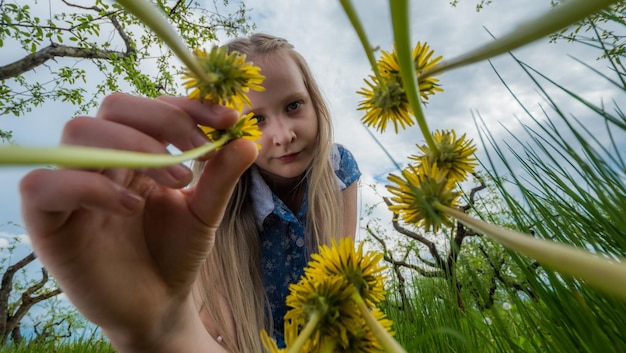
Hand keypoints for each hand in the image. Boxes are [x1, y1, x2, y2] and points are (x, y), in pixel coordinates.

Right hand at [19, 93, 256, 351]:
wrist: (157, 306)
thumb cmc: (176, 253)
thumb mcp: (204, 212)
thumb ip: (221, 177)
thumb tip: (249, 141)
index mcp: (136, 151)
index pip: (153, 105)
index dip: (190, 105)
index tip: (229, 121)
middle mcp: (102, 160)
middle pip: (114, 106)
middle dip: (162, 122)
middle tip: (197, 157)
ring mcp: (72, 185)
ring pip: (79, 132)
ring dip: (132, 147)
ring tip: (175, 182)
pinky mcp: (47, 220)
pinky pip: (45, 184)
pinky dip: (89, 187)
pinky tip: (131, 206)